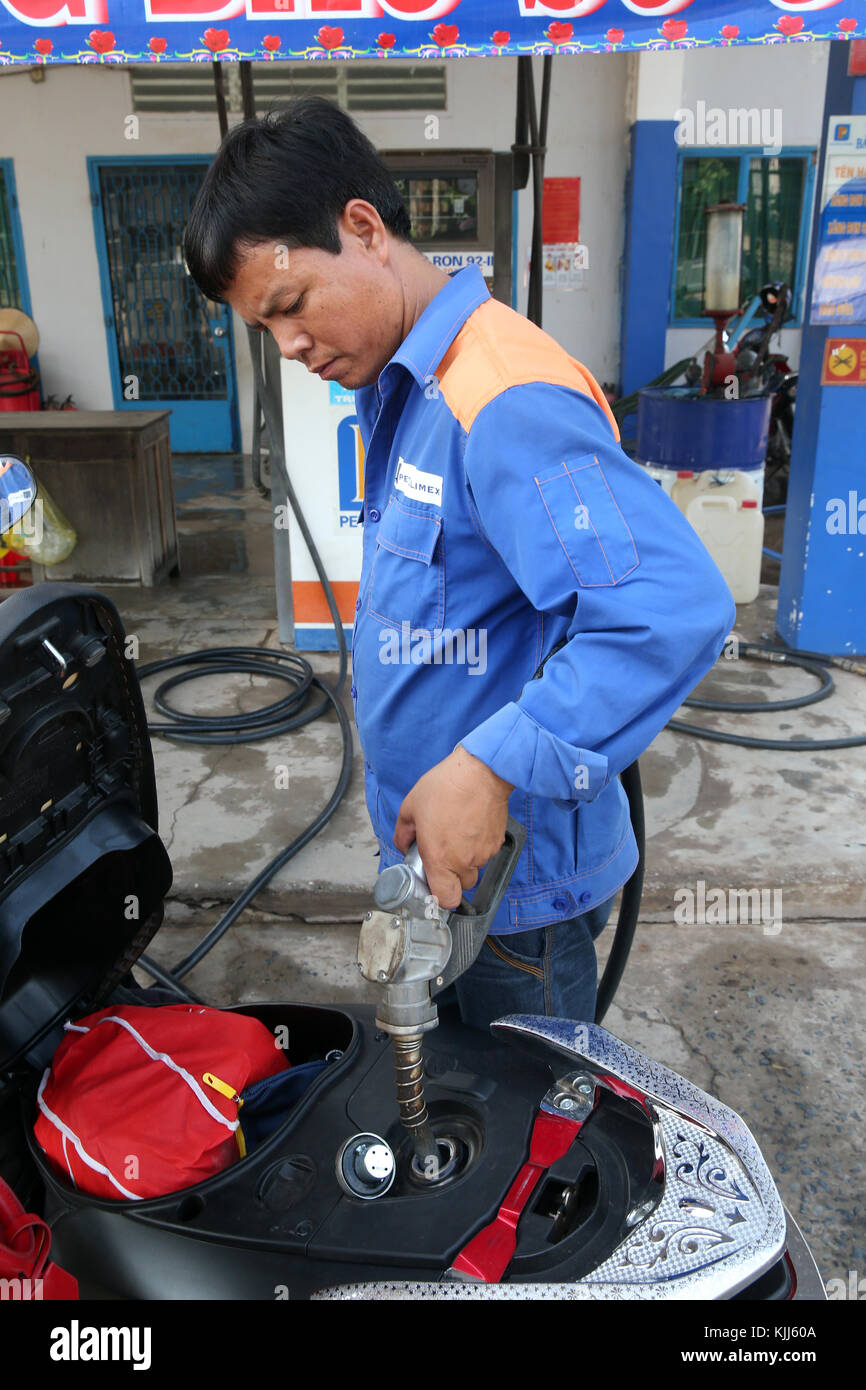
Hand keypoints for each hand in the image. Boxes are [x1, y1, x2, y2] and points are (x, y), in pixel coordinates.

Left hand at [394, 746, 513, 909]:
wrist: (481, 773)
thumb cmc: (446, 787)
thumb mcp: (411, 807)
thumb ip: (403, 833)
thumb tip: (404, 845)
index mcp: (439, 858)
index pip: (446, 900)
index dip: (440, 897)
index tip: (433, 885)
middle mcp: (463, 861)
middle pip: (461, 885)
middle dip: (452, 874)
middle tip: (443, 851)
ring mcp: (483, 853)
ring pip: (474, 867)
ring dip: (465, 858)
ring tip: (456, 831)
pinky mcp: (496, 842)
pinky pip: (485, 853)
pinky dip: (477, 845)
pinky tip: (469, 824)